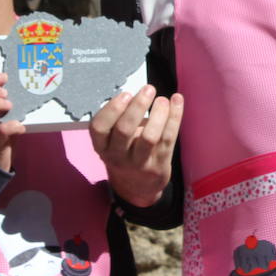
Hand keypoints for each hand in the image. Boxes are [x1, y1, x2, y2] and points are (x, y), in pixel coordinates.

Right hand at [89, 85, 182, 207]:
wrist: (138, 186)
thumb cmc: (125, 152)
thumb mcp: (113, 141)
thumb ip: (120, 120)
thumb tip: (139, 91)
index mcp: (102, 146)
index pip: (99, 128)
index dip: (112, 109)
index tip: (126, 93)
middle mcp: (117, 156)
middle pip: (124, 130)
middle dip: (137, 107)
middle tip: (148, 89)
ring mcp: (139, 162)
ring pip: (149, 137)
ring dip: (158, 114)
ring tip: (162, 99)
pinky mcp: (159, 164)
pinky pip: (168, 138)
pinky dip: (175, 116)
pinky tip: (177, 100)